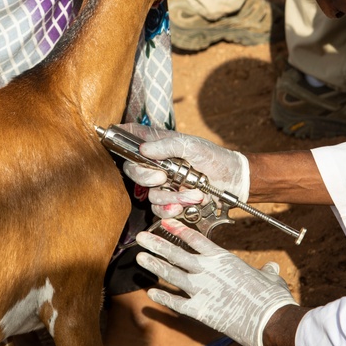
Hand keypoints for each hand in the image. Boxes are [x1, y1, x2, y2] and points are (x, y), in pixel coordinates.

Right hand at [116, 123, 249, 219]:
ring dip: (170, 197)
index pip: (132, 136)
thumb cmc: (215, 158)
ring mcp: (163, 183)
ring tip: (191, 194)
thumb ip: (168, 145)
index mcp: (160, 145)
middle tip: (162, 178)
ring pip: (148, 194)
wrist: (233, 182)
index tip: (112, 138)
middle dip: (145, 177)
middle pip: (132, 169)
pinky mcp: (170, 201)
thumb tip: (144, 149)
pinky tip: (184, 206)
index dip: (119, 136)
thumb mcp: (193, 146)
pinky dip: (171, 209)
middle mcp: (157, 164)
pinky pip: (158, 209)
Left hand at [136, 219, 297, 345]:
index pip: (195, 239)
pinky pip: (176, 303)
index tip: (165, 223)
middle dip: (157, 244)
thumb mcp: (269, 279)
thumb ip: (266, 272)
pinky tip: (151, 292)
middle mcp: (207, 271)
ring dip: (154, 265)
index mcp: (223, 259)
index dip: (178, 229)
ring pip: (171, 274)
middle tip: (141, 236)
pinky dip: (163, 297)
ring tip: (139, 257)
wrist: (269, 320)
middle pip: (176, 253)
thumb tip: (271, 268)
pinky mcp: (199, 310)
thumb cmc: (271, 298)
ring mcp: (201, 290)